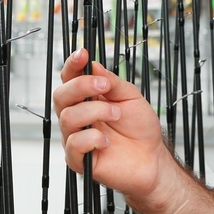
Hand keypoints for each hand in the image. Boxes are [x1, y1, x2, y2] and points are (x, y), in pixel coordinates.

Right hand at [53, 49, 168, 205]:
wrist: (152, 159)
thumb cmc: (140, 128)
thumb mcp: (130, 97)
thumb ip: (112, 82)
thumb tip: (93, 66)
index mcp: (86, 98)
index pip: (69, 78)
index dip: (72, 64)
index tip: (82, 54)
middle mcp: (77, 116)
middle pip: (60, 96)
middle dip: (81, 86)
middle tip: (105, 87)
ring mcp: (76, 137)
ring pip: (67, 118)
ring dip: (95, 112)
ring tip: (117, 115)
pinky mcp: (79, 159)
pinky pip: (74, 144)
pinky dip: (92, 138)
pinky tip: (107, 141)